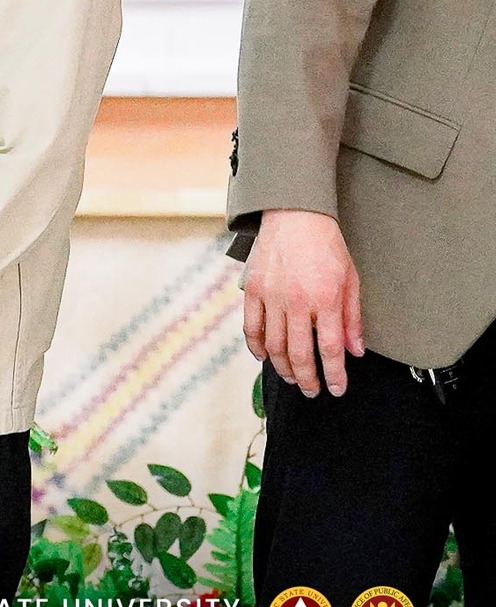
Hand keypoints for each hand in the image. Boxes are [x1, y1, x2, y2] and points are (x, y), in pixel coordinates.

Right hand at [243, 208, 364, 396]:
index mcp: (325, 299)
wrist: (295, 216)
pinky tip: (263, 356)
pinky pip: (251, 326)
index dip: (333, 374)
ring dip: (283, 366)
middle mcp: (297, 301)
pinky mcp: (253, 290)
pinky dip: (256, 345)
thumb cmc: (326, 245)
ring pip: (274, 345)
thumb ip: (352, 318)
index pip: (330, 349)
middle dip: (307, 377)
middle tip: (311, 390)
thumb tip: (355, 350)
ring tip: (291, 377)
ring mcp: (271, 296)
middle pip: (299, 353)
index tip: (336, 389)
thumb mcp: (351, 280)